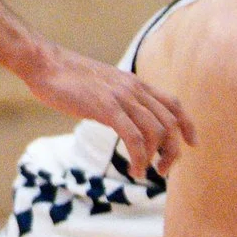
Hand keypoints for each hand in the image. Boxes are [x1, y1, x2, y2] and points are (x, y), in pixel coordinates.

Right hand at [21, 44, 196, 175]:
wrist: (45, 64)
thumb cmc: (67, 78)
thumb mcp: (102, 86)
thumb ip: (117, 99)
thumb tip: (122, 117)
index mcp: (135, 84)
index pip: (174, 104)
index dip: (187, 125)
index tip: (192, 144)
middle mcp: (135, 89)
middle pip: (170, 122)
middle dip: (173, 150)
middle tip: (164, 170)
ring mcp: (122, 97)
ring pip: (156, 131)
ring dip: (157, 157)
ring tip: (145, 172)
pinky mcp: (106, 108)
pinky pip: (134, 137)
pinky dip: (140, 157)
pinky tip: (134, 169)